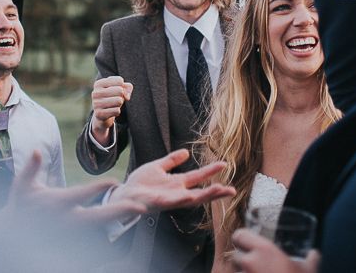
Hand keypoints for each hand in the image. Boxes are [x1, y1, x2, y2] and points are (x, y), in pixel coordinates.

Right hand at [4, 151, 145, 225]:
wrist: (14, 234)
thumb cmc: (21, 205)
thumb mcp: (23, 185)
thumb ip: (32, 168)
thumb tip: (37, 150)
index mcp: (57, 204)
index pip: (80, 195)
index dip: (97, 188)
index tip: (113, 181)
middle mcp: (67, 220)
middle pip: (98, 217)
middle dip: (118, 211)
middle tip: (139, 205)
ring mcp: (72, 233)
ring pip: (101, 228)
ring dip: (119, 220)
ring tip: (140, 211)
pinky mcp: (74, 241)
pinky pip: (97, 236)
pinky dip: (112, 229)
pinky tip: (126, 221)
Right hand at [91, 75, 132, 144]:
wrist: (102, 117)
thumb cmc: (113, 99)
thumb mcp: (120, 90)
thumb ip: (127, 88)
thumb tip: (127, 95)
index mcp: (99, 83)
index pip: (119, 80)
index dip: (124, 86)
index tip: (121, 91)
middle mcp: (95, 92)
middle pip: (119, 90)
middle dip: (123, 96)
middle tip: (120, 100)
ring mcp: (95, 104)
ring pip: (118, 100)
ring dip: (120, 104)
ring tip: (116, 105)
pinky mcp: (98, 115)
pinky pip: (116, 111)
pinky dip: (118, 112)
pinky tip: (114, 112)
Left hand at [108, 148, 234, 212]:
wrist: (124, 194)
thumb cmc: (140, 183)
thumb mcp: (157, 168)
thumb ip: (171, 161)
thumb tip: (186, 152)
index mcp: (176, 184)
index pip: (198, 177)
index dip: (210, 171)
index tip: (224, 164)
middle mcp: (175, 194)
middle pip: (199, 194)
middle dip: (214, 192)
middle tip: (231, 190)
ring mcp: (166, 200)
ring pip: (187, 200)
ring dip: (202, 196)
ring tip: (216, 192)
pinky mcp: (155, 203)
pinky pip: (167, 202)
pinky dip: (176, 200)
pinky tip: (185, 196)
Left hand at [231, 229, 319, 272]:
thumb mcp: (309, 271)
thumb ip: (311, 260)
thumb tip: (315, 254)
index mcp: (264, 250)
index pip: (239, 235)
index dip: (242, 240)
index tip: (247, 245)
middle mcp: (251, 262)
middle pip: (234, 256)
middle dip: (242, 262)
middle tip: (254, 267)